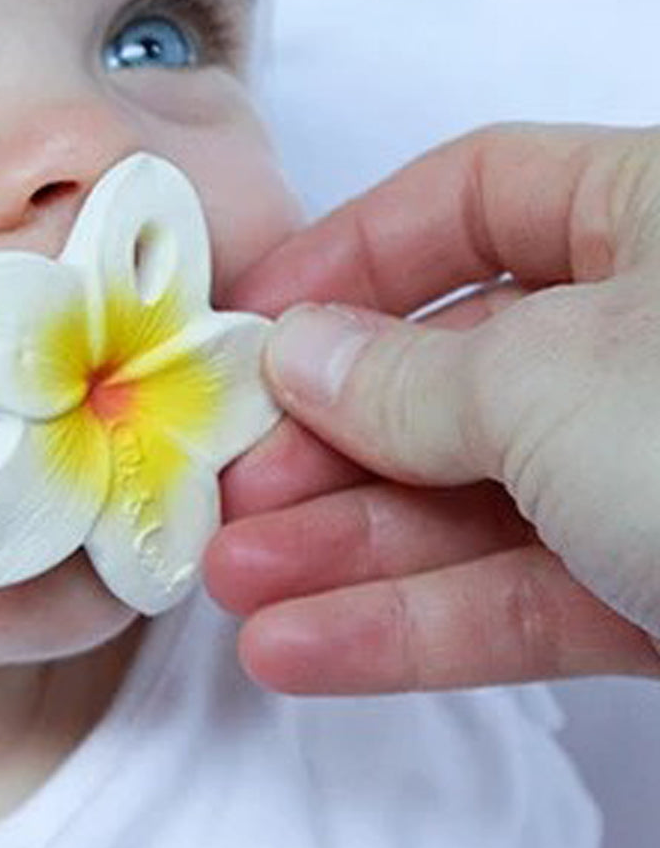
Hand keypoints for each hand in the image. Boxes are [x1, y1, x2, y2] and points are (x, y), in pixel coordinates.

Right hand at [207, 124, 659, 693]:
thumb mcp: (559, 381)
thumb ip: (412, 376)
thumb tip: (303, 355)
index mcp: (654, 220)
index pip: (470, 199)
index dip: (349, 255)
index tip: (253, 321)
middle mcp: (647, 340)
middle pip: (445, 374)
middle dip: (324, 441)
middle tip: (230, 488)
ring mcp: (651, 473)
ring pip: (466, 504)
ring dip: (342, 551)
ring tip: (238, 585)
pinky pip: (514, 598)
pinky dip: (410, 628)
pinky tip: (307, 648)